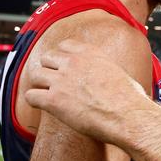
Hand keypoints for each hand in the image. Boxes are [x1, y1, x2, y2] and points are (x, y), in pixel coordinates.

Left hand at [24, 39, 150, 146]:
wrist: (127, 116)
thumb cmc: (130, 99)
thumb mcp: (119, 72)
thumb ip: (105, 69)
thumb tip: (109, 77)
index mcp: (90, 53)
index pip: (65, 45)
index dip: (62, 57)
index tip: (64, 66)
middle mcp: (73, 62)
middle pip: (47, 57)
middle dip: (49, 69)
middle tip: (54, 82)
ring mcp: (61, 80)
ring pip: (35, 74)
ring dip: (40, 84)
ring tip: (46, 94)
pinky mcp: (53, 100)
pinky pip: (30, 96)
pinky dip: (34, 101)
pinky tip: (42, 106)